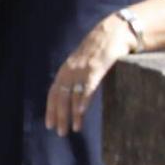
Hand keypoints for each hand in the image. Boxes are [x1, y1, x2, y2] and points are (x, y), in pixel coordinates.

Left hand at [47, 16, 131, 135]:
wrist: (115, 31)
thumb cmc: (102, 48)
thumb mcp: (86, 62)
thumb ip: (80, 75)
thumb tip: (77, 91)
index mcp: (66, 69)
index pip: (54, 92)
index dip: (51, 109)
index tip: (49, 124)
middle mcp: (70, 69)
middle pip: (60, 96)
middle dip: (58, 115)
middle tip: (59, 132)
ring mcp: (82, 69)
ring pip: (73, 95)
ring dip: (71, 114)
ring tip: (72, 130)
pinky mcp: (96, 68)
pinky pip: (87, 88)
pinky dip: (82, 101)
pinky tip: (80, 113)